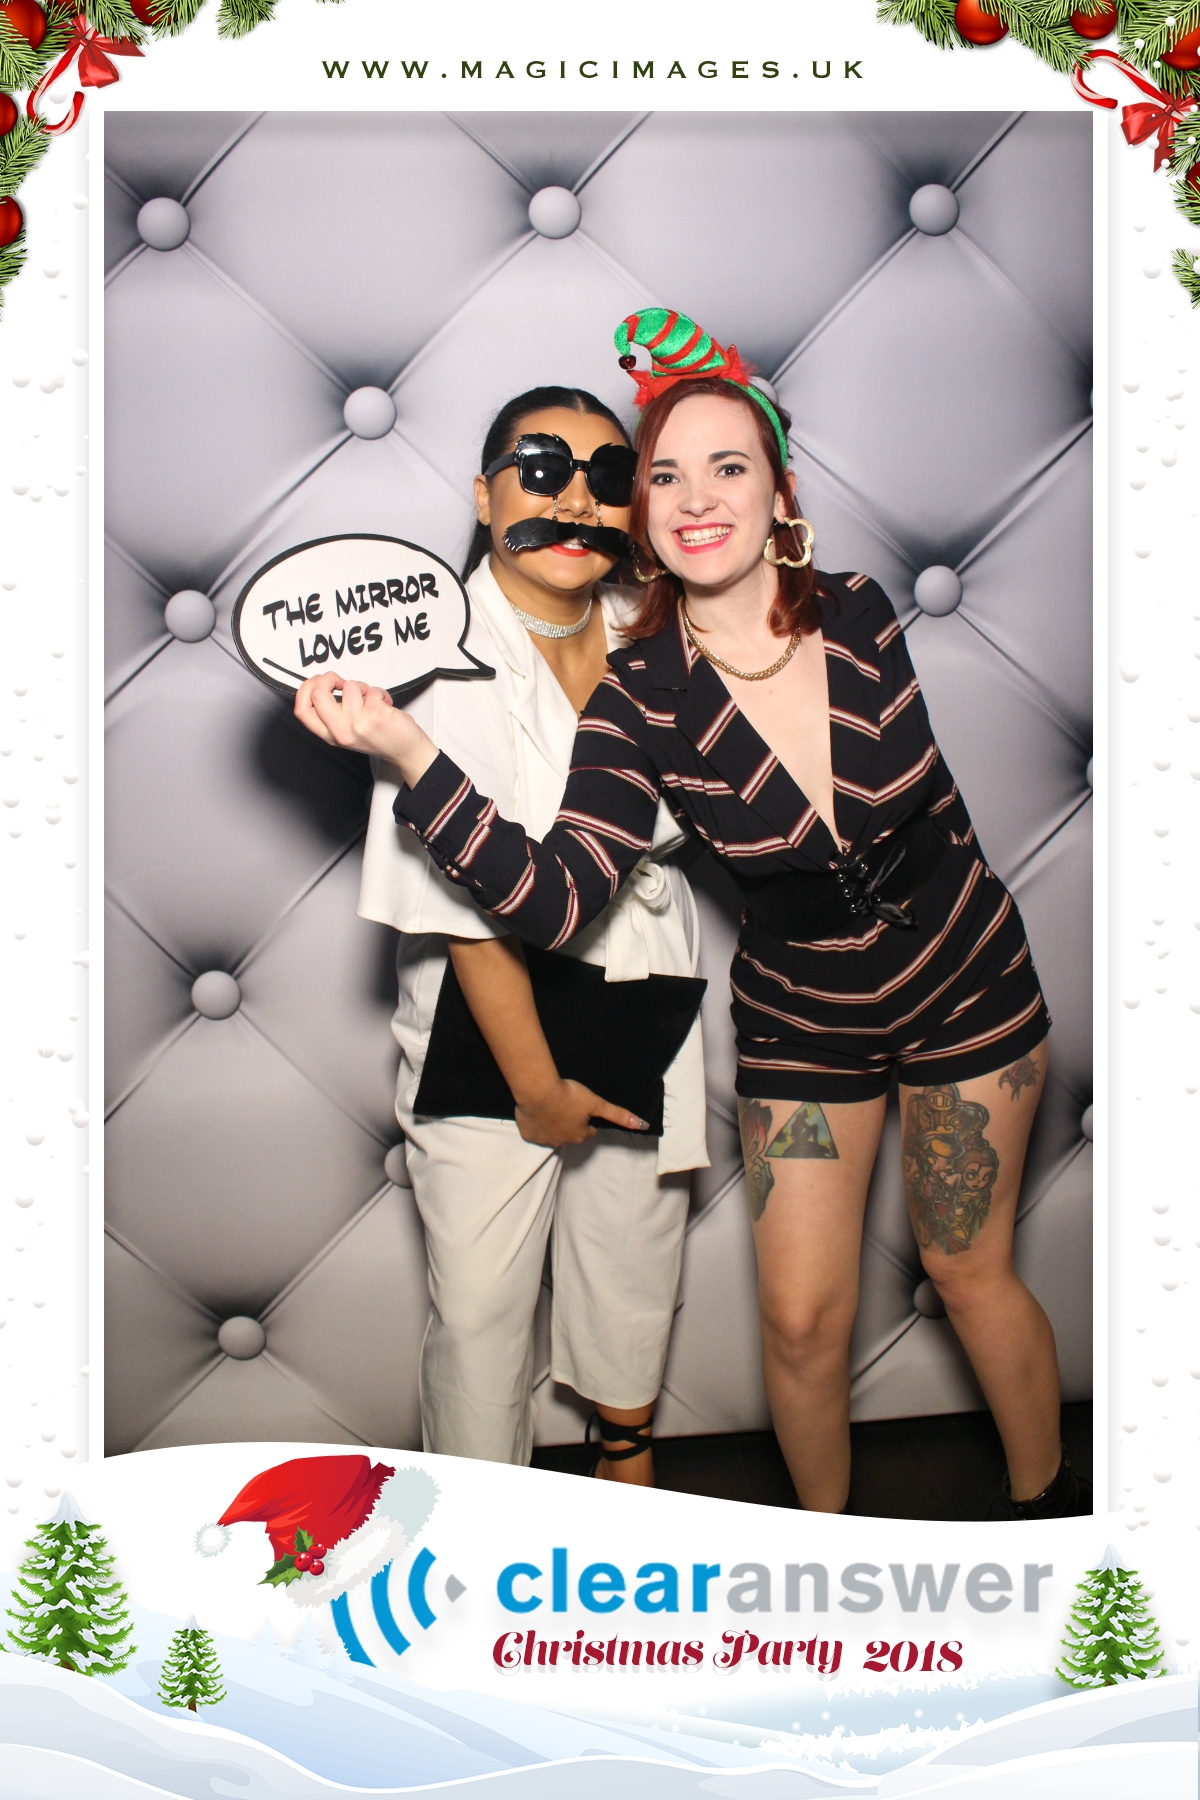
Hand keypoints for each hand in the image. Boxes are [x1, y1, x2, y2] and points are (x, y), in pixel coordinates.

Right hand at [293, 673, 436, 783]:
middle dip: (328, 678)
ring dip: (362, 687)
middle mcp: (340, 731)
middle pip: (318, 694)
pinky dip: (379, 692)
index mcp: (330, 735)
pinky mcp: (375, 715)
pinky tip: (384, 704)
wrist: (405, 751)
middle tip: (340, 681)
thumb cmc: (379, 737)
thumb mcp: (347, 731)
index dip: (305, 689)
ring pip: (349, 686)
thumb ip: (333, 713)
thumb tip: (321, 684)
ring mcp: (357, 723)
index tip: (317, 682)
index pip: (302, 711)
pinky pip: (371, 690)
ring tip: (371, 700)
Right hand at [514, 1077, 648, 1147]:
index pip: (588, 1131)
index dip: (586, 1119)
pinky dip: (536, 1122)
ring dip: (553, 1123)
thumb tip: (643, 1125)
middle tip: (565, 1105)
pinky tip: (536, 1110)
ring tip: (550, 1106)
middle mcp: (562, 1142)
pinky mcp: (528, 1135)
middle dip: (569, 1122)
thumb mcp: (596, 1103)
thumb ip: (618, 1115)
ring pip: (552, 1133)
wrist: (538, 1091)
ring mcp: (544, 1140)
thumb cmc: (568, 1095)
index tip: (581, 1108)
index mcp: (580, 1135)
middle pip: (570, 1133)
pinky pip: (534, 1131)